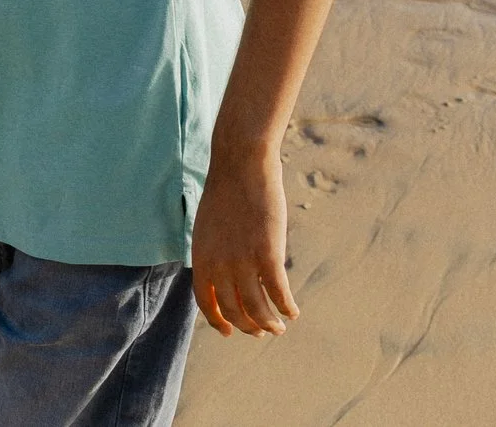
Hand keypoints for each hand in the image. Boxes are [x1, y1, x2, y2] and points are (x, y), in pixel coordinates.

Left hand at [190, 145, 296, 336]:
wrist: (241, 164)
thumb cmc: (227, 191)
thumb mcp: (208, 226)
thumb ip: (213, 252)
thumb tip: (223, 274)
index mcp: (201, 257)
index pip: (206, 302)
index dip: (218, 322)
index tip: (229, 332)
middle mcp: (219, 264)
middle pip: (233, 311)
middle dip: (248, 326)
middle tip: (260, 331)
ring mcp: (243, 260)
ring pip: (257, 309)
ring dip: (269, 324)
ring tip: (279, 328)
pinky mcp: (268, 253)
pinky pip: (278, 292)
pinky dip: (286, 307)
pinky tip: (293, 312)